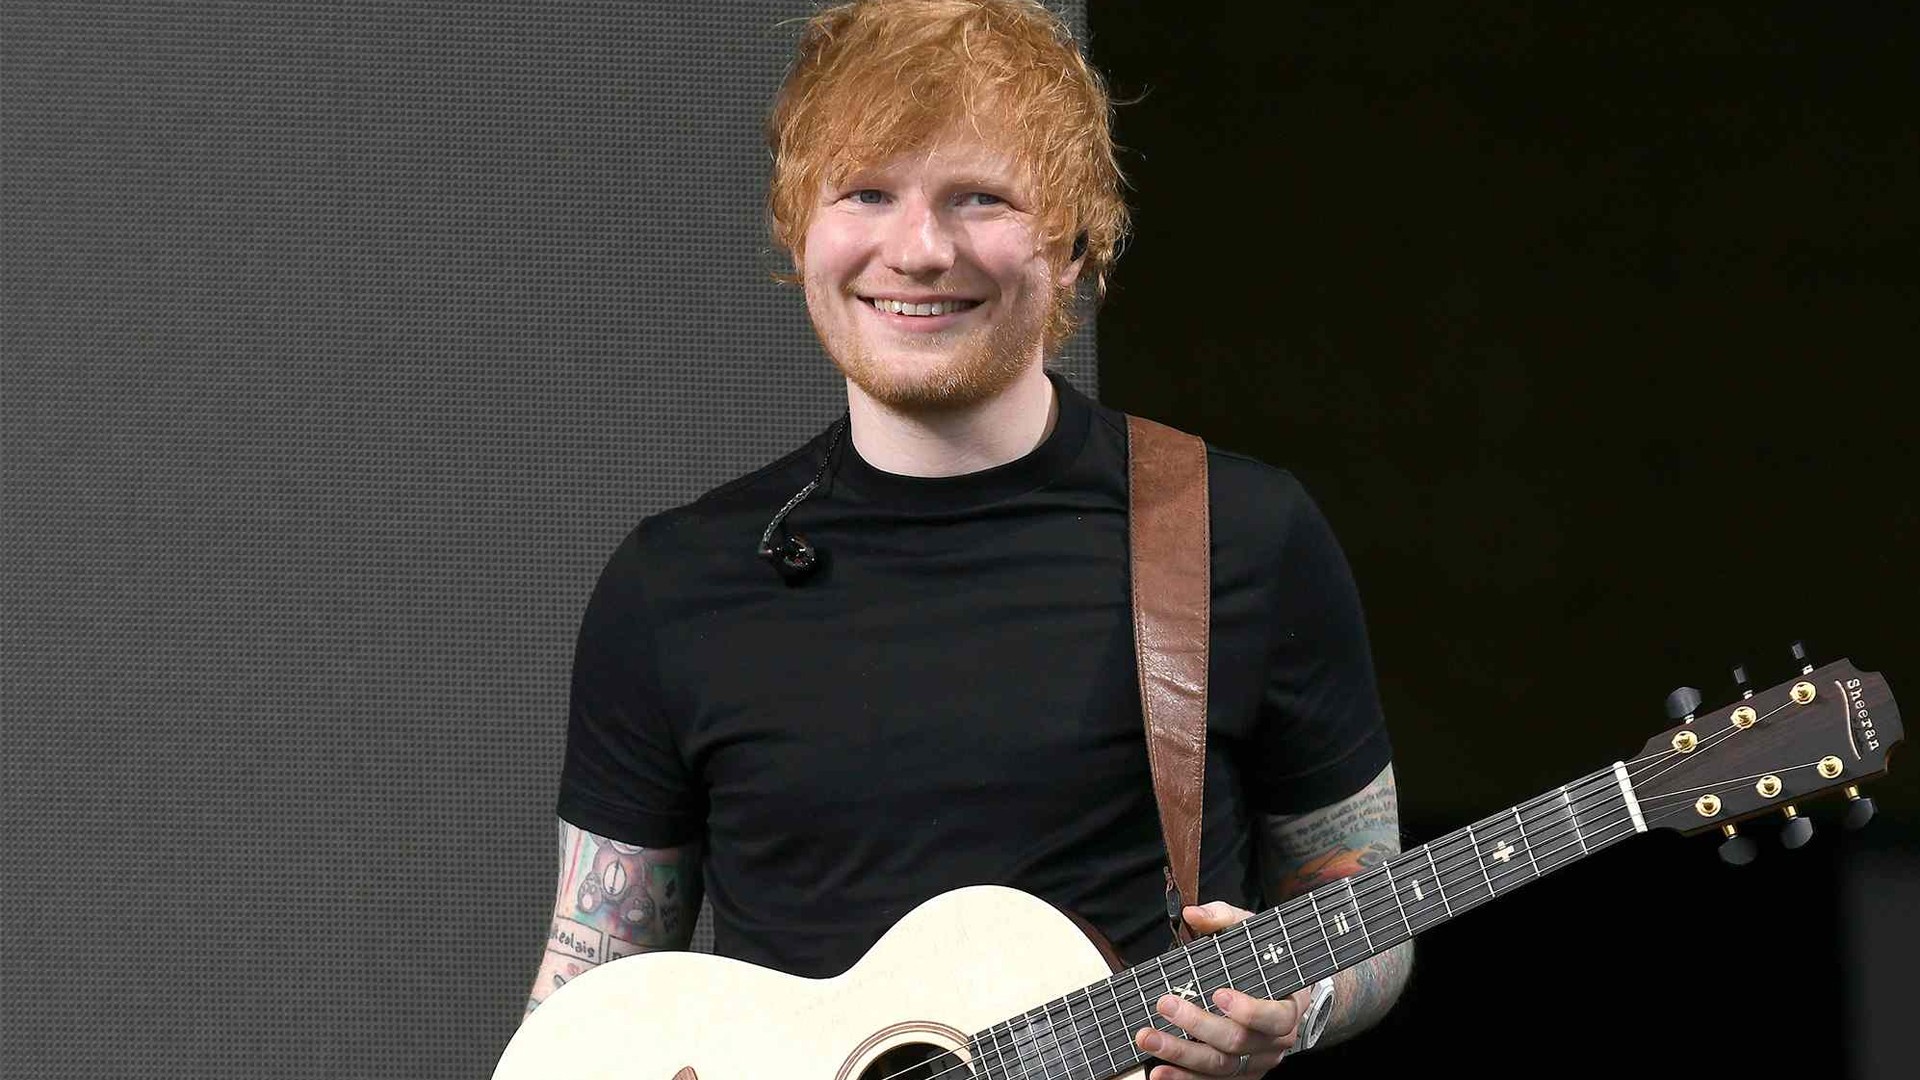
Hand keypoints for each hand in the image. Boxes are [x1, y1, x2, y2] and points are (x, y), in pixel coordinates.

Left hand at [1132, 901, 1312, 1078]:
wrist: (1285, 997)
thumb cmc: (1266, 961)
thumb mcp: (1252, 933)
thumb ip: (1224, 919)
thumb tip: (1193, 915)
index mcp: (1288, 1006)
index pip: (1276, 1016)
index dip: (1249, 1009)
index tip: (1218, 994)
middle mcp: (1275, 1041)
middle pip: (1238, 1042)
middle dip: (1198, 1025)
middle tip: (1164, 1004)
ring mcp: (1257, 1062)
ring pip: (1221, 1067)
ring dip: (1181, 1056)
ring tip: (1149, 1041)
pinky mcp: (1240, 1076)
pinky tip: (1158, 1072)